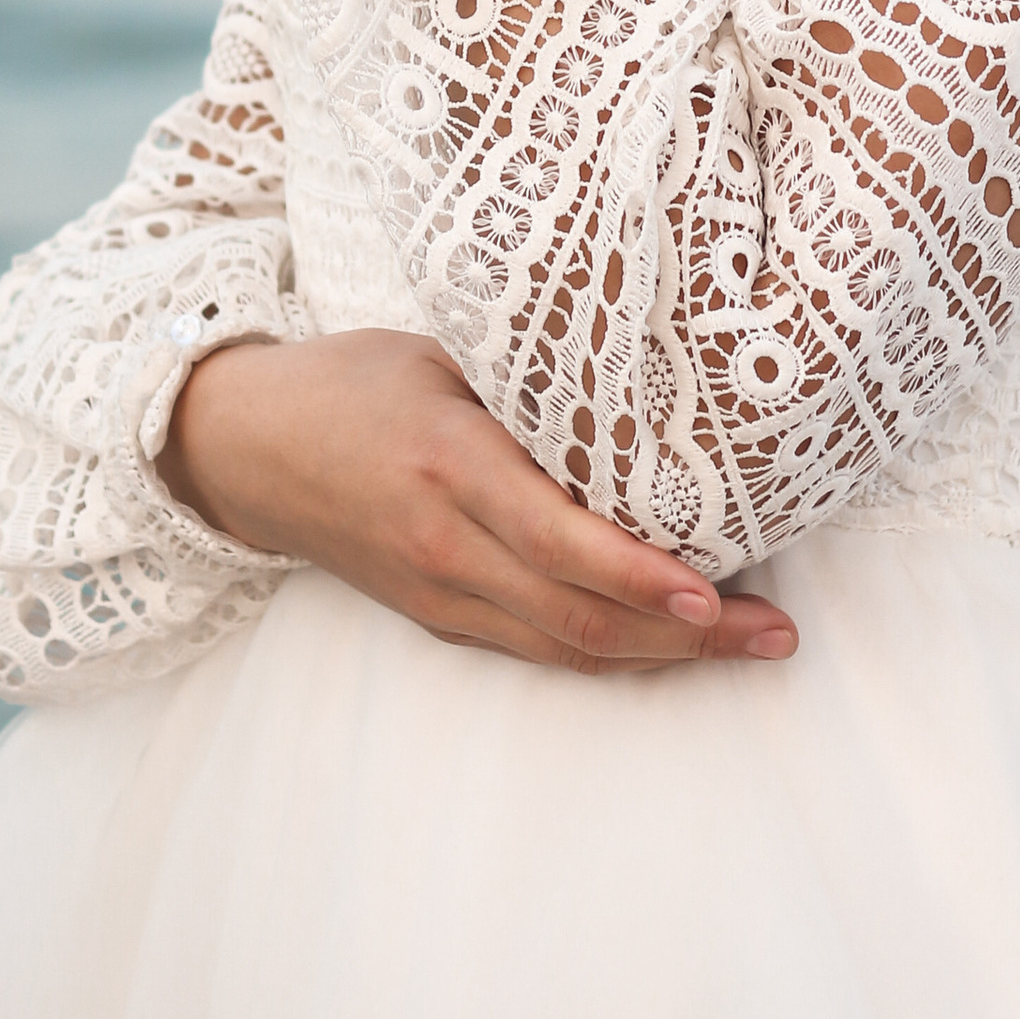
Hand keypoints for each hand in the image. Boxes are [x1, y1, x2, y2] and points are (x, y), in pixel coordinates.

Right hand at [159, 329, 798, 674]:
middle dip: (686, 637)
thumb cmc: (351, 383)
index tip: (714, 593)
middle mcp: (446, 547)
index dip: (640, 578)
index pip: (559, 542)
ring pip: (566, 650)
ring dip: (661, 656)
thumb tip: (642, 400)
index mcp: (448, 466)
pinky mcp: (437, 618)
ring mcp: (439, 594)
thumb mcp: (440, 362)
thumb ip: (528, 394)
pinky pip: (536, 647)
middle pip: (579, 618)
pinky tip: (666, 639)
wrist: (246, 448)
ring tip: (746, 644)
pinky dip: (608, 648)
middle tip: (774, 633)